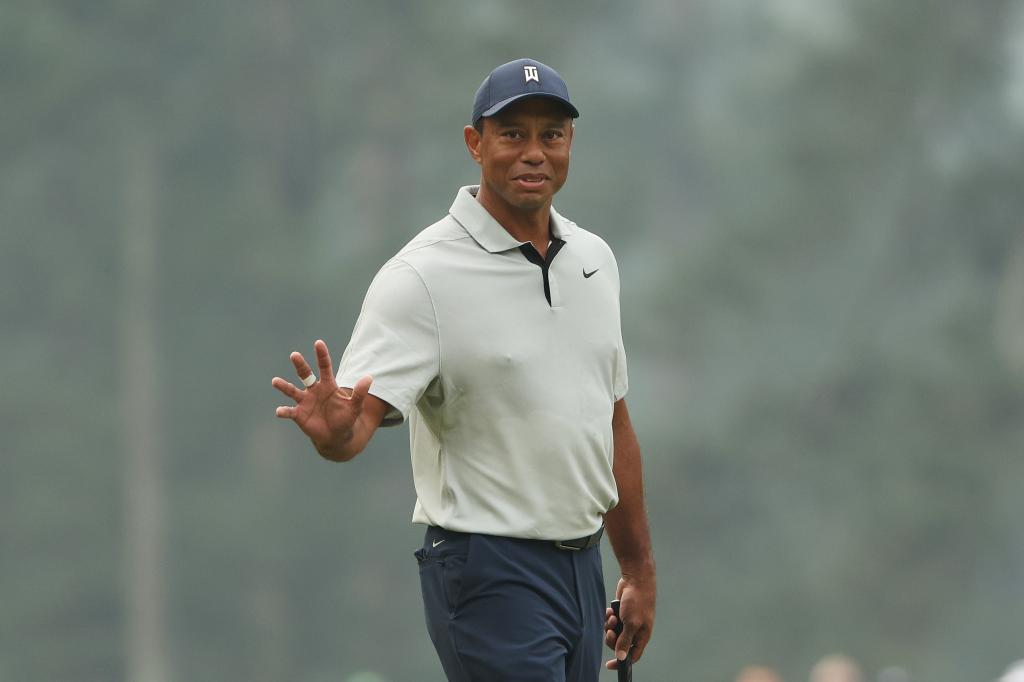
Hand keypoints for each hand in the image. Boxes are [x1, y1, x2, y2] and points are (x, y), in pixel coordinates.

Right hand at [271, 339, 372, 458]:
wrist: (336, 436)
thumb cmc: (346, 418)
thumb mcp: (355, 406)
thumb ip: (360, 393)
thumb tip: (369, 377)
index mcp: (328, 385)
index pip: (324, 366)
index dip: (322, 355)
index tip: (318, 343)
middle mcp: (314, 390)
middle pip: (305, 374)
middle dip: (300, 364)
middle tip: (294, 355)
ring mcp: (305, 402)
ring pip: (292, 391)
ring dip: (284, 386)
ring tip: (275, 381)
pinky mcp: (299, 415)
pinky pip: (289, 412)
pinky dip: (284, 411)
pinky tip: (279, 411)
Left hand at [604, 576, 655, 668]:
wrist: (636, 579)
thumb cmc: (638, 601)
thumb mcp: (631, 623)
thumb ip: (625, 640)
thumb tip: (621, 657)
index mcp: (642, 636)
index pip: (632, 655)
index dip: (621, 661)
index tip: (610, 665)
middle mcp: (635, 630)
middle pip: (619, 644)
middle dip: (612, 638)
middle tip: (611, 631)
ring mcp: (628, 621)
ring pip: (613, 632)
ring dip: (609, 626)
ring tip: (612, 616)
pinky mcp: (621, 612)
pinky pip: (611, 621)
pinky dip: (608, 617)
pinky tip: (610, 610)